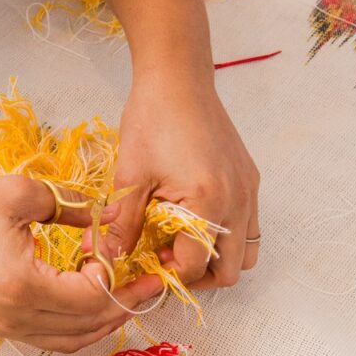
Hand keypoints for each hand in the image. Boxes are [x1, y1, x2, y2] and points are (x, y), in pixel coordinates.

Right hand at [0, 175, 162, 352]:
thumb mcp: (20, 193)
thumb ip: (71, 206)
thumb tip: (108, 217)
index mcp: (22, 285)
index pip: (91, 296)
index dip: (117, 276)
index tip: (126, 251)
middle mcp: (14, 317)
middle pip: (87, 327)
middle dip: (123, 305)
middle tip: (149, 285)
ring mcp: (3, 328)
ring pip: (70, 341)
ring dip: (102, 321)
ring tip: (124, 296)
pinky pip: (48, 338)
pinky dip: (76, 326)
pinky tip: (87, 302)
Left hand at [105, 71, 260, 288]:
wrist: (178, 78)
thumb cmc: (153, 120)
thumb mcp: (130, 177)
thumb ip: (121, 225)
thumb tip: (105, 260)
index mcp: (209, 202)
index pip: (193, 265)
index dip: (166, 275)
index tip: (144, 265)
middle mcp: (238, 201)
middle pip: (229, 271)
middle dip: (195, 276)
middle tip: (164, 262)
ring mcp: (249, 192)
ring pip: (244, 253)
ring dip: (214, 260)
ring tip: (180, 245)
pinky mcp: (250, 181)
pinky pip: (248, 227)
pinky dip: (225, 238)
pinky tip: (194, 222)